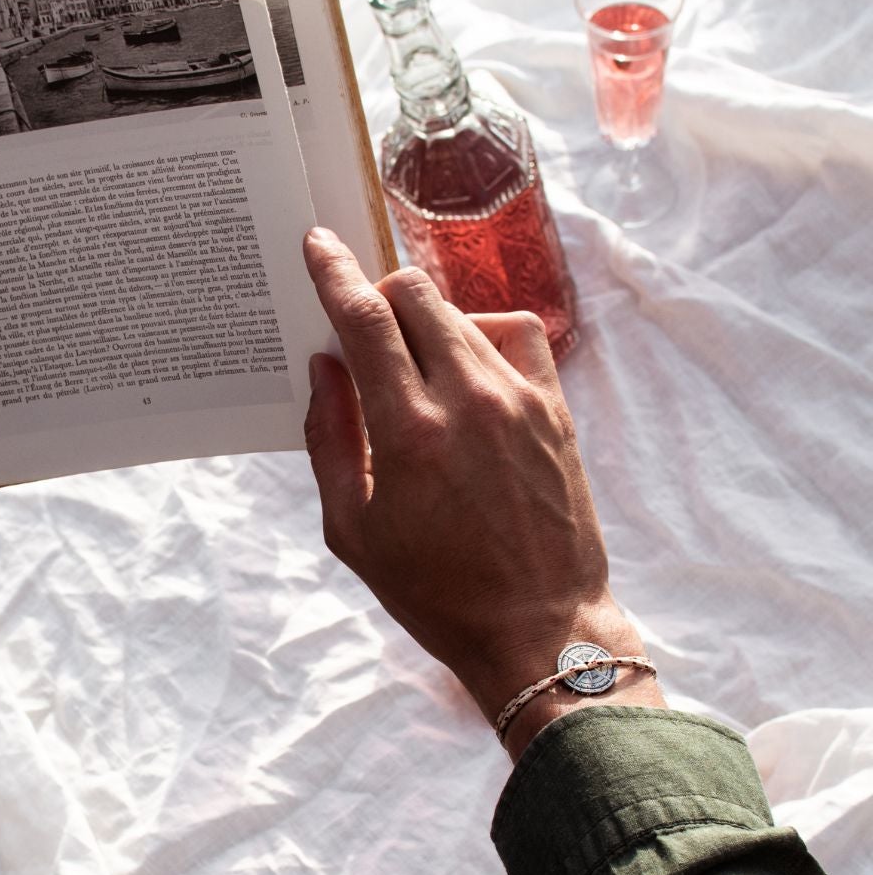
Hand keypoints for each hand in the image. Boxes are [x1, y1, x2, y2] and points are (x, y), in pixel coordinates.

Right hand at [302, 228, 661, 753]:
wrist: (539, 629)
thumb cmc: (437, 594)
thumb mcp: (353, 531)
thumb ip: (330, 441)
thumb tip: (325, 368)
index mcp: (410, 432)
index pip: (366, 320)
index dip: (335, 274)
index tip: (318, 245)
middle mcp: (469, 400)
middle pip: (416, 295)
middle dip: (380, 295)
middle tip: (364, 328)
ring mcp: (521, 400)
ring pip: (463, 313)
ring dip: (426, 321)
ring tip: (413, 369)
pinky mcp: (556, 410)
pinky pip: (517, 335)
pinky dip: (482, 334)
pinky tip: (467, 369)